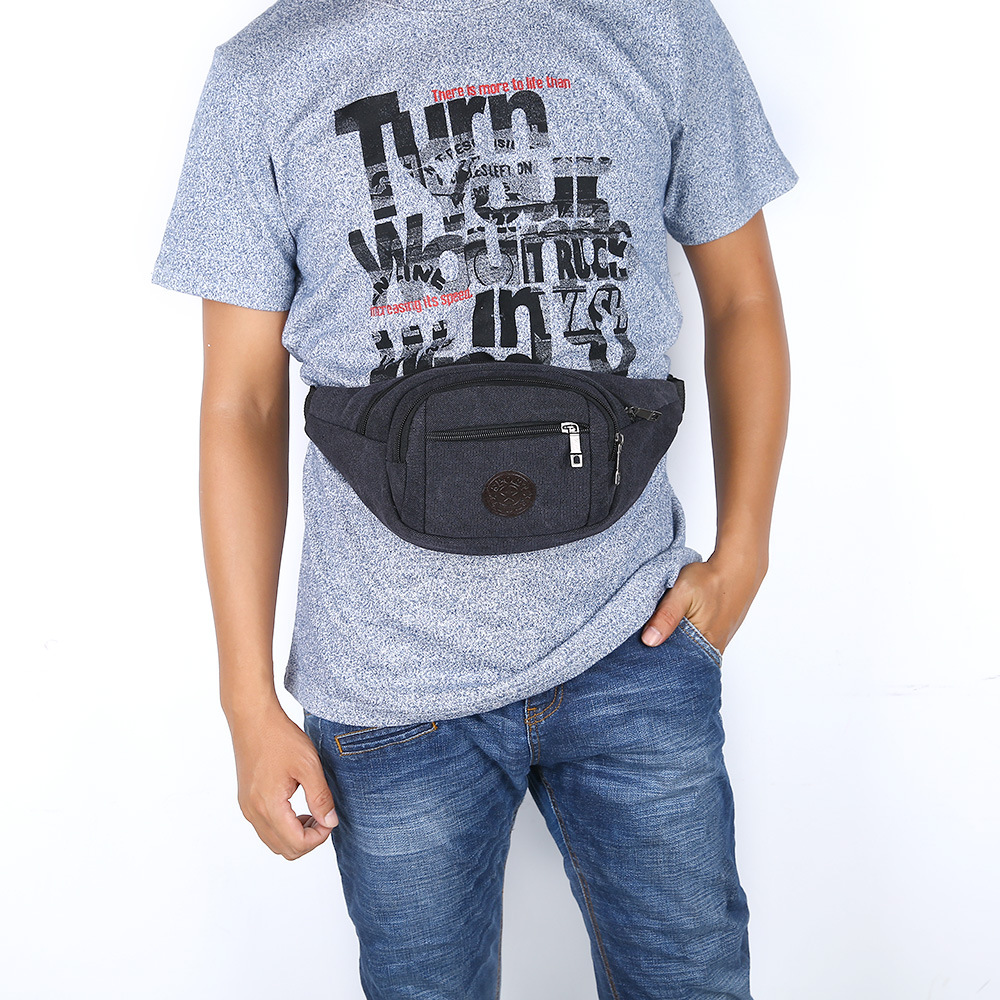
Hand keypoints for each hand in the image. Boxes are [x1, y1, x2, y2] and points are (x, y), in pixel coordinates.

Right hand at [227, 700, 338, 859]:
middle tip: (323, 816)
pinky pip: (265, 828)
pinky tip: (297, 806)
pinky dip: (283, 826)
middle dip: (309, 839)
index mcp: (268, 806)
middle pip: (284, 849)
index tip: (330, 818)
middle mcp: (253, 812)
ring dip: (296, 835)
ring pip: (273, 842)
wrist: (253, 719)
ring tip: (312, 811)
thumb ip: (320, 798)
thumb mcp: (309, 765)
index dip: (319, 837)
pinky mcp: (246, 801)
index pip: (296, 844)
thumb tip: (330, 822)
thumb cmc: (280, 737)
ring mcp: (247, 808)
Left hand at [639, 553, 765, 653]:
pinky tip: (682, 624)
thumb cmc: (710, 578)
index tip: (644, 649)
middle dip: (666, 651)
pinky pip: (700, 643)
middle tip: (653, 636)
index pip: (676, 662)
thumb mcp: (683, 592)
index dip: (658, 657)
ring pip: (692, 651)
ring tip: (668, 628)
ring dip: (678, 643)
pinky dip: (689, 637)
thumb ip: (666, 616)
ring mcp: (720, 642)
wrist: (738, 567)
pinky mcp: (721, 635)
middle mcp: (714, 648)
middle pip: (684, 659)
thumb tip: (649, 641)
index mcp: (705, 643)